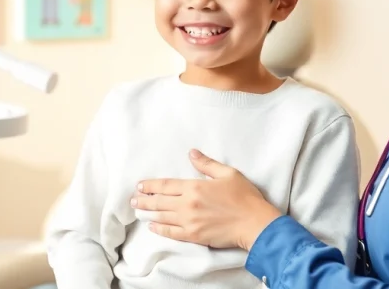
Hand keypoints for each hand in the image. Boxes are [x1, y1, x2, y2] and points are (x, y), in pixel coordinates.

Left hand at [131, 150, 281, 250]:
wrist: (254, 223)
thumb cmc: (244, 197)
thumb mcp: (228, 174)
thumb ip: (207, 164)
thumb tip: (192, 153)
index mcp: (195, 187)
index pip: (166, 185)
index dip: (151, 185)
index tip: (140, 185)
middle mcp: (188, 205)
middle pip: (160, 201)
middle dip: (144, 199)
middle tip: (133, 198)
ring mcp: (190, 222)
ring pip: (162, 216)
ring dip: (148, 212)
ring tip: (137, 210)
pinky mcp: (194, 236)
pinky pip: (172, 233)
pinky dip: (160, 229)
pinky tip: (152, 226)